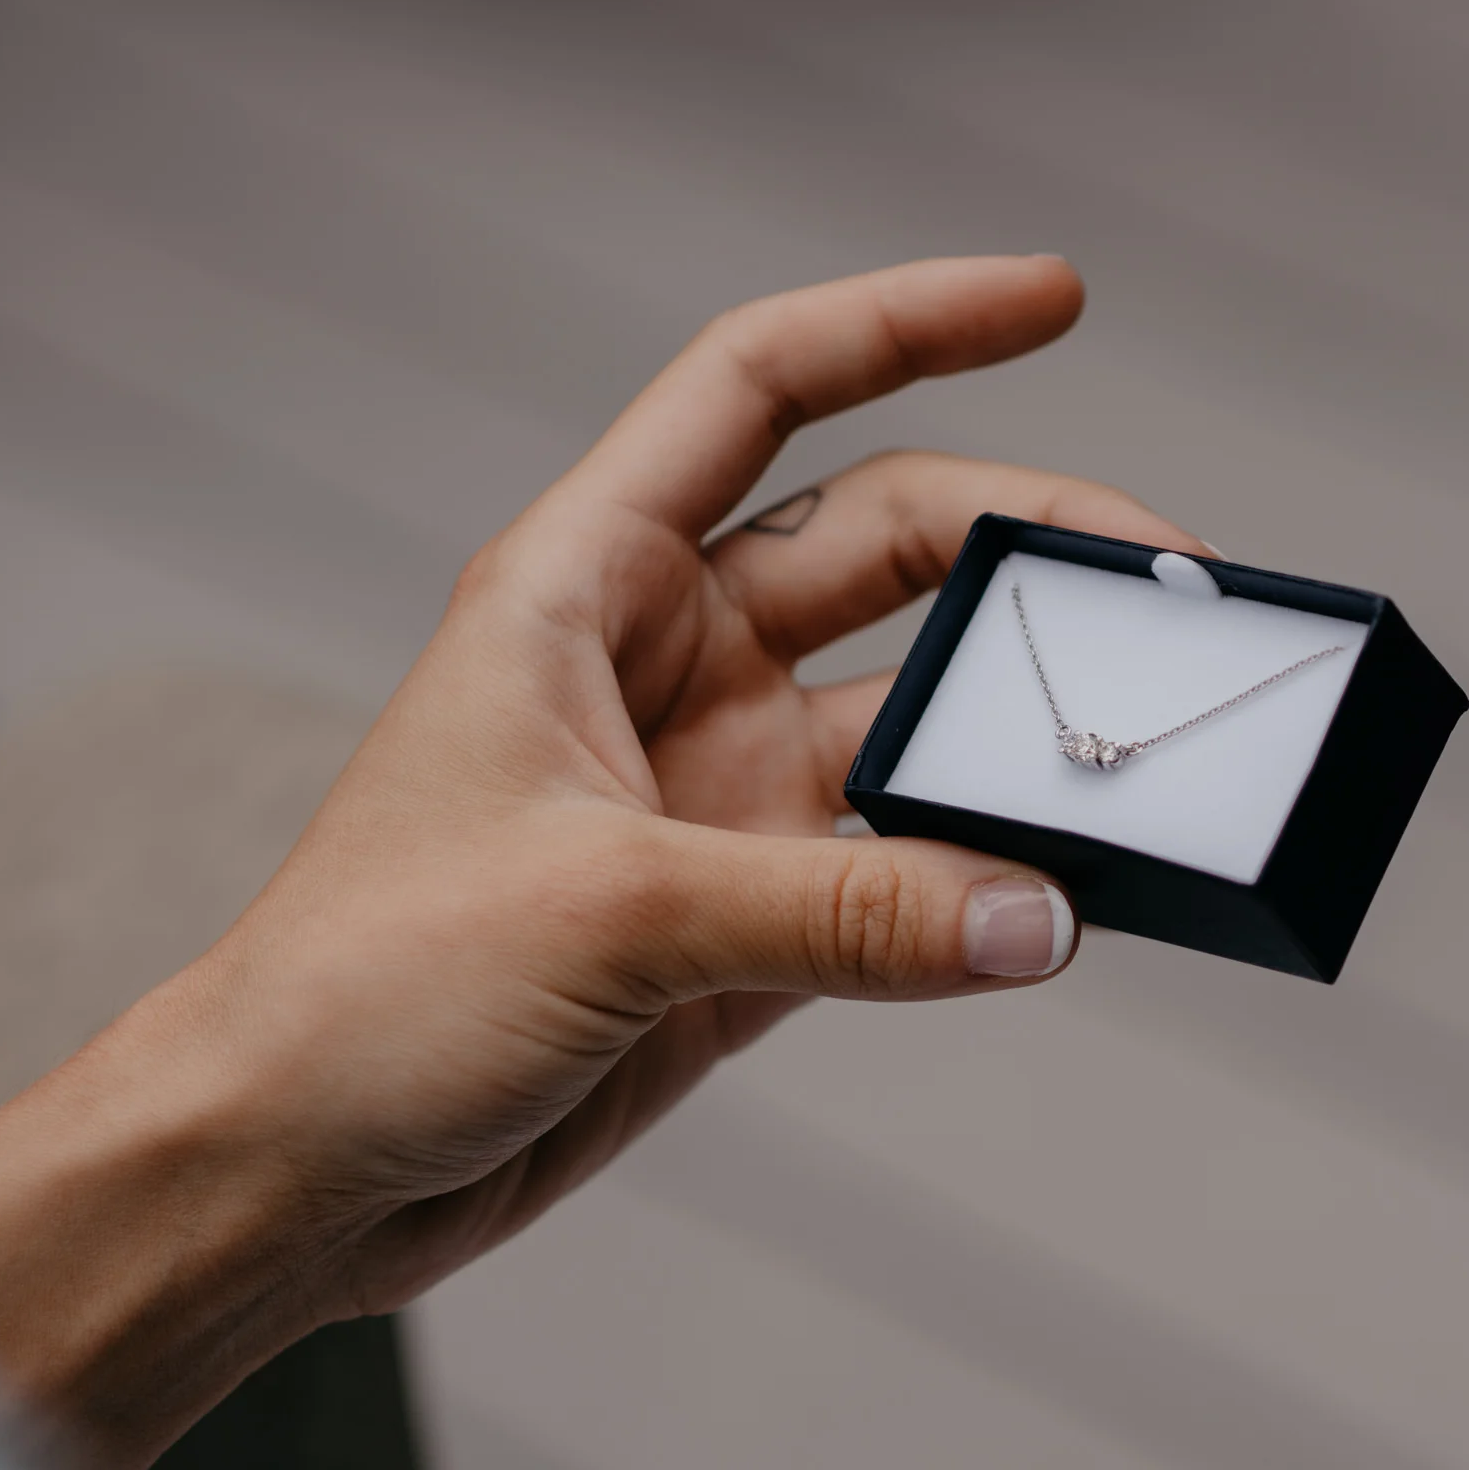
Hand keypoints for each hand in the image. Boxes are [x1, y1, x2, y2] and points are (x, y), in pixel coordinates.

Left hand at [0, 257, 1202, 1469]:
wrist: (296, 1171)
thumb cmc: (363, 991)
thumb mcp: (607, 912)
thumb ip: (842, 912)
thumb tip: (1045, 914)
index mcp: (589, 585)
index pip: (760, 387)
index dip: (907, 320)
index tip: (1056, 299)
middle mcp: (670, 667)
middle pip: (891, 549)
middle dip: (1032, 549)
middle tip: (1172, 589)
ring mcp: (724, 794)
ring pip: (921, 720)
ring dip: (1028, 735)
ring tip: (1150, 752)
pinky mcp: (756, 919)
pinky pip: (912, 871)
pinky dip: (994, 881)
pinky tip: (1074, 894)